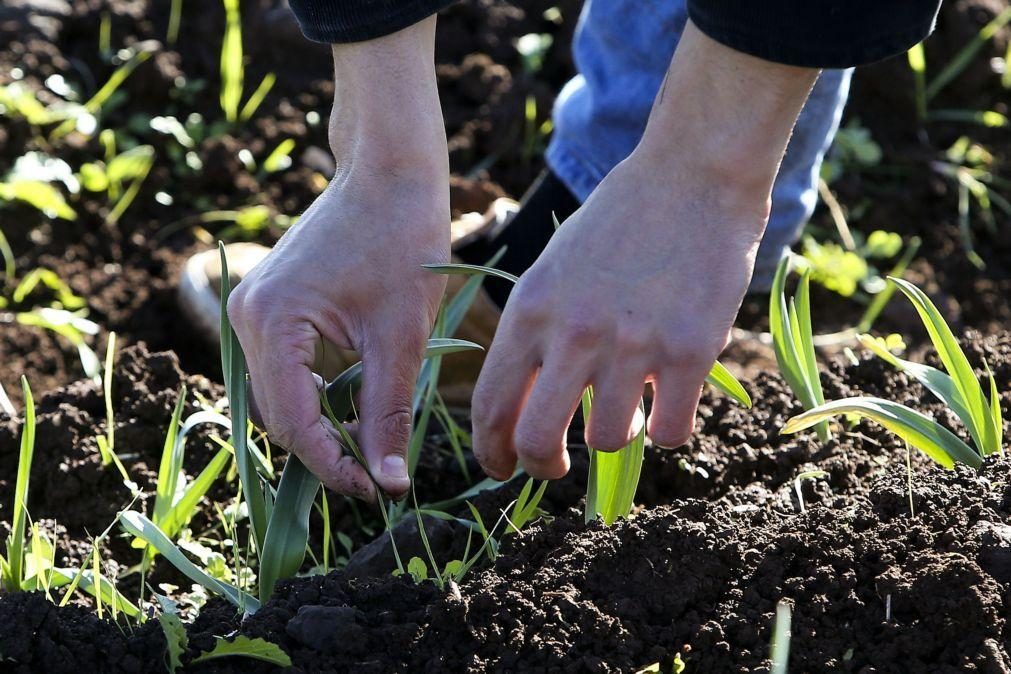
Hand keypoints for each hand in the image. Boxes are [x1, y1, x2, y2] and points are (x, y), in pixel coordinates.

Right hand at [227, 18, 448, 499]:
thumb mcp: (400, 335)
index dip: (333, 467)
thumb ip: (388, 411)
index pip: (294, 421)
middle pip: (277, 413)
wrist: (389, 172)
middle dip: (324, 452)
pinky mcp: (266, 304)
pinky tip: (348, 413)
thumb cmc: (404, 241)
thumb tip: (388, 483)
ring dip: (318, 428)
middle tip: (376, 481)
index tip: (376, 494)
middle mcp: (244, 316)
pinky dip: (312, 397)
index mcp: (271, 321)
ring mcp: (250, 308)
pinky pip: (281, 370)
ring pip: (277, 396)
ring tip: (367, 454)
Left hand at [471, 21, 818, 478]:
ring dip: (617, 436)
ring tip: (630, 407)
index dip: (491, 451)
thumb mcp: (553, 270)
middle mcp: (573, 332)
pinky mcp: (689, 351)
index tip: (501, 468)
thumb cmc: (617, 223)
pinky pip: (671, 431)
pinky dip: (669, 429)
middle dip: (542, 467)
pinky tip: (672, 402)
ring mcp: (632, 344)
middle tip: (557, 468)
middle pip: (537, 441)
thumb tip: (522, 407)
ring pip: (609, 440)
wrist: (691, 176)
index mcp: (530, 310)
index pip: (490, 404)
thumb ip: (534, 335)